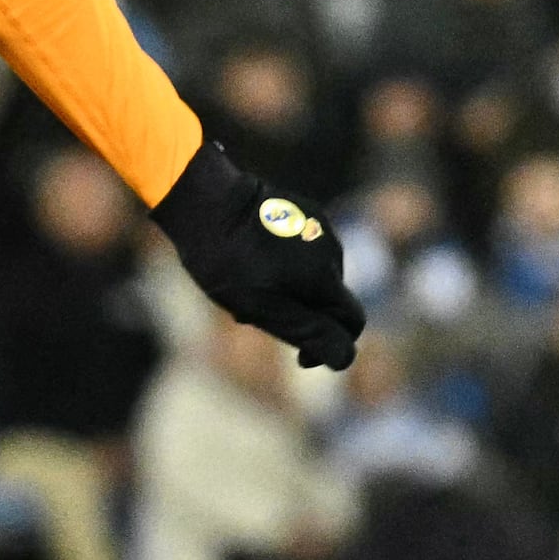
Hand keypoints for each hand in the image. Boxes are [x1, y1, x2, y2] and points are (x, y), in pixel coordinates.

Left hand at [151, 137, 363, 371]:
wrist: (205, 200)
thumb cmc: (228, 261)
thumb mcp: (262, 308)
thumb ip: (307, 332)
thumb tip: (346, 358)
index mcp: (326, 276)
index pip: (352, 321)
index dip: (332, 344)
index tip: (300, 358)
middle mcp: (332, 249)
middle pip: (330, 299)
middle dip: (301, 315)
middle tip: (253, 317)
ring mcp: (319, 225)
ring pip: (316, 274)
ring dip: (292, 290)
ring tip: (246, 288)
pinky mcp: (304, 210)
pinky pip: (306, 249)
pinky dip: (287, 265)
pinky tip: (251, 261)